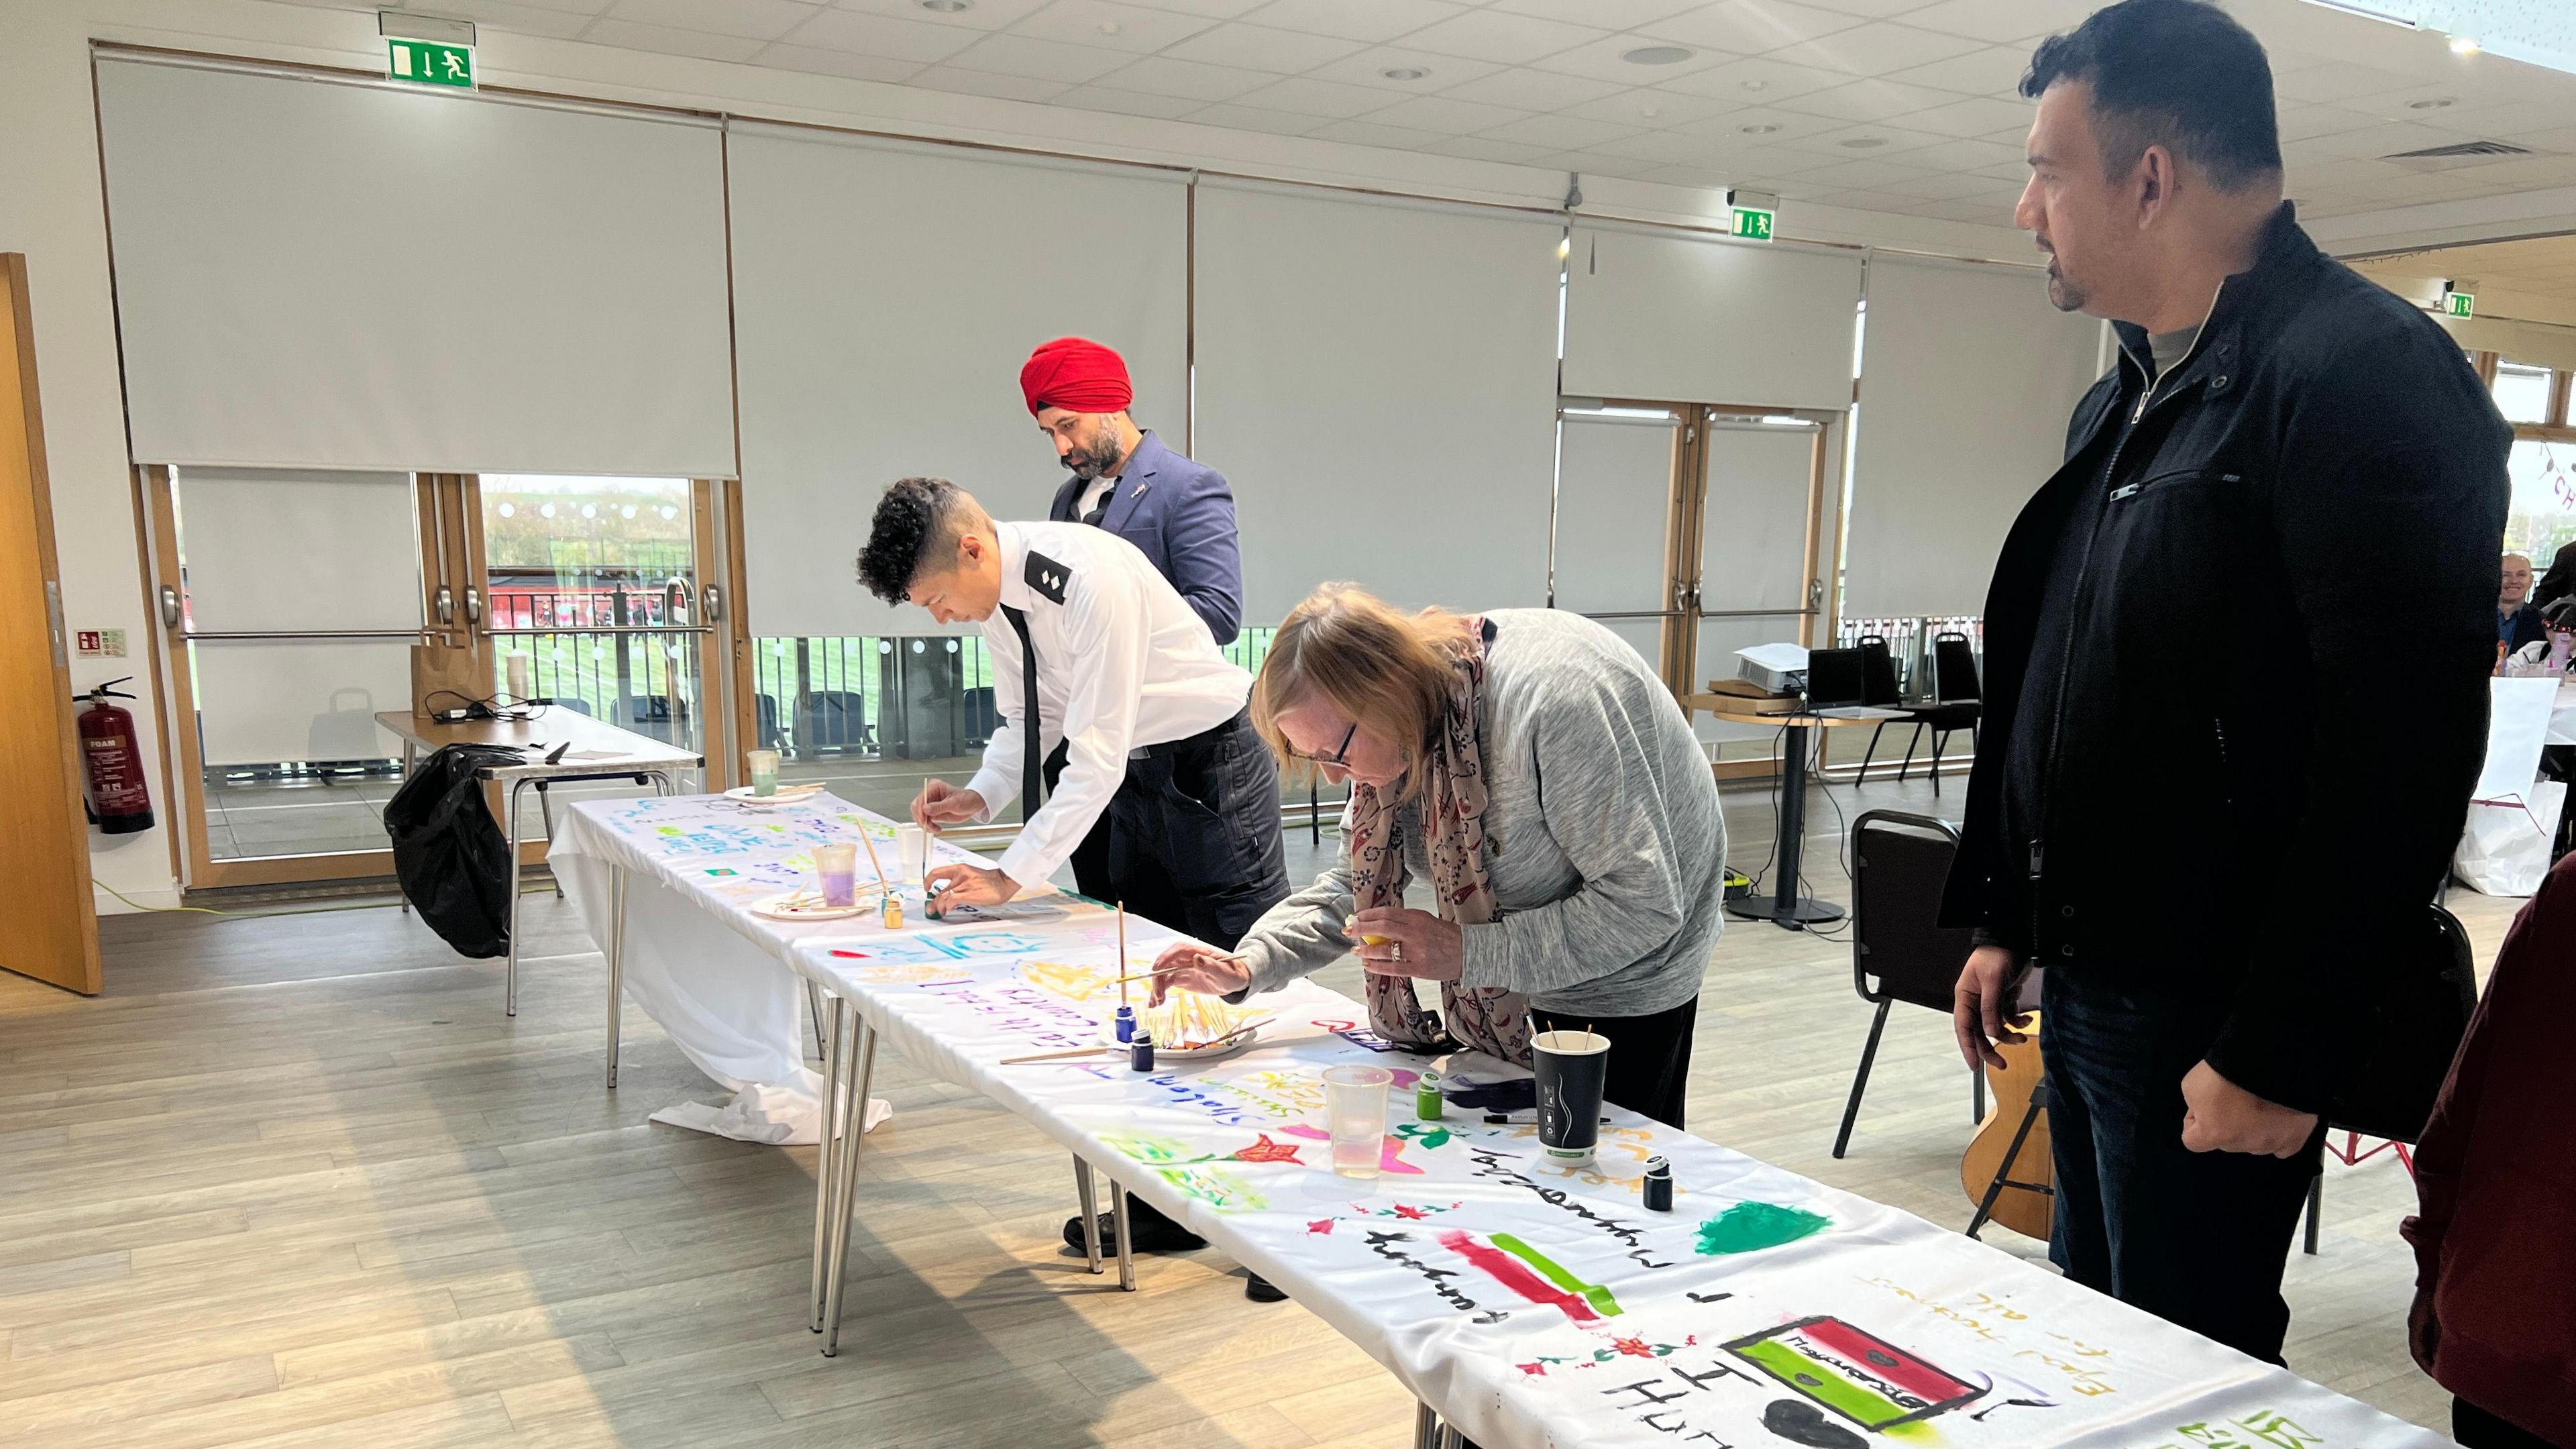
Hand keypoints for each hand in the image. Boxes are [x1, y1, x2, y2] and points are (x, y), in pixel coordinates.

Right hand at [911, 780, 984, 834]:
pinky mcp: (932, 812)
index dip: (920, 810)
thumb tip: (925, 809)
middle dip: (921, 818)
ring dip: (925, 824)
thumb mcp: (954, 803)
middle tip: (928, 826)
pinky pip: (925, 820)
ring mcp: (930, 804)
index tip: (923, 819)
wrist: (972, 806)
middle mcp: (930, 795)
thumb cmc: (966, 800)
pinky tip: (936, 828)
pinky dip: (928, 826)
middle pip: (917, 807)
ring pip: (919, 815)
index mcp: (934, 787)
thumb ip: (939, 807)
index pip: (921, 798)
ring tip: (935, 828)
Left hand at [923, 863, 1018, 915]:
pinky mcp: (969, 894)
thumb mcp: (972, 875)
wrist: (1004, 882)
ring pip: (943, 896)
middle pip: (939, 889)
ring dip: (938, 907)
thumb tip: (950, 893)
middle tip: (930, 908)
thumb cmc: (991, 881)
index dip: (928, 881)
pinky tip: (949, 910)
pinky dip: (947, 906)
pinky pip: (951, 901)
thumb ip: (961, 881)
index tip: (926, 888)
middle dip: (932, 902)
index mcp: (960, 869)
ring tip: (940, 912)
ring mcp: (964, 885)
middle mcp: (960, 875)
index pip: (937, 872)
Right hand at [1148, 943, 1250, 1004]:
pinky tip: (1156, 1003)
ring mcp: (1183, 969)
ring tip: (1156, 1002)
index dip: (1165, 960)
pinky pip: (1167, 984)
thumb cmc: (1233, 974)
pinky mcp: (1182, 979)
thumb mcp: (1226, 972)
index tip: (1157, 972)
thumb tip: (1196, 959)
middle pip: (1166, 963)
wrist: (1235, 981)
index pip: (1177, 951)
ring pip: (1163, 974)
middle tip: (1158, 995)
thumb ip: (1211, 966)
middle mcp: (1187, 958)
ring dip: (1157, 987)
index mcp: (1197, 952)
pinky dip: (1160, 992)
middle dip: (1158, 978)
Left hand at [1350, 907, 1462, 982]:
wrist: (1469, 952)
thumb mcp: (1426, 921)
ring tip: (1356, 951)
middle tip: (1347, 931)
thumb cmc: (1445, 936)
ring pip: (1384, 949)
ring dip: (1366, 950)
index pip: (1387, 913)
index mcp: (1417, 917)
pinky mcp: (1418, 968)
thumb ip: (1404, 921)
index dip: (1368, 914)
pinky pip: (1392, 968)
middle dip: (1360, 929)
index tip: (1355, 917)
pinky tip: (1368, 965)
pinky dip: (1377, 966)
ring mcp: (1417, 951)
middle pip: (1382, 927)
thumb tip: (1377, 922)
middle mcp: (1415, 932)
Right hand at [1953, 945, 2032, 1071]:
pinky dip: (2018, 1022)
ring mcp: (1990, 1001)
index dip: (1968, 1047)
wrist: (2015, 939)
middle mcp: (1975, 1001)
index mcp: (1965, 996)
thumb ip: (1990, 1007)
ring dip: (2008, 1036)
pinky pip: (2008, 1018)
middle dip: (1990, 1048)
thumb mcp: (1993, 980)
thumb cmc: (1997, 954)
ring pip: (1995, 1027)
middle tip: (2002, 1064)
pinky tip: (2027, 1020)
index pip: (1963, 1028)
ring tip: (2021, 1039)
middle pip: (1979, 1032)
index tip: (1975, 1066)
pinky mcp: (2004, 998)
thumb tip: (1989, 1032)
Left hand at [2181, 1061, 2317, 1156]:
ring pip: (2254, 1142)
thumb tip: (2208, 1114)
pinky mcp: (2296, 1139)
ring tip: (2260, 1102)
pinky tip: (2278, 1118)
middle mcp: (2244, 1145)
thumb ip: (2195, 1105)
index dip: (2194, 1122)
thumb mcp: (2192, 1084)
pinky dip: (2278, 1134)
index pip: (2193, 1141)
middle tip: (2234, 1097)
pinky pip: (2282, 1146)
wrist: (2272, 1062)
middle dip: (2226, 1124)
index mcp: (2216, 1135)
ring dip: (2253, 1129)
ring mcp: (2272, 1144)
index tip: (2204, 1106)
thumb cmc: (2227, 1071)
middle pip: (2227, 1141)